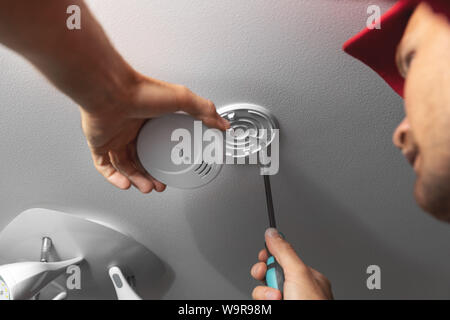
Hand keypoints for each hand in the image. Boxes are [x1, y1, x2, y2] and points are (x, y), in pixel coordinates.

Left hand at [80, 73, 229, 192]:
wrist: (110, 91)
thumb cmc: (141, 91)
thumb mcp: (182, 99)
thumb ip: (204, 111)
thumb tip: (222, 123)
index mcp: (150, 118)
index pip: (160, 142)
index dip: (167, 158)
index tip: (174, 168)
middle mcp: (131, 127)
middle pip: (142, 158)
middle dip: (151, 175)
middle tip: (160, 184)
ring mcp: (114, 136)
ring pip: (125, 165)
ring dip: (136, 179)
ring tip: (147, 188)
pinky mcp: (99, 143)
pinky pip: (104, 166)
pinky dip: (114, 178)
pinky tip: (125, 184)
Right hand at [250, 228, 332, 299]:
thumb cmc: (313, 307)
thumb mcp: (298, 273)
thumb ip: (284, 251)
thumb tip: (273, 232)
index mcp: (307, 277)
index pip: (283, 258)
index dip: (269, 257)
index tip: (263, 257)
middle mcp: (297, 291)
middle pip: (269, 275)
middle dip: (265, 277)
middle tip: (270, 280)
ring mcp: (287, 302)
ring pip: (262, 292)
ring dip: (264, 294)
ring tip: (277, 299)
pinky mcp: (276, 309)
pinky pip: (261, 304)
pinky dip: (264, 303)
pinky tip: (274, 304)